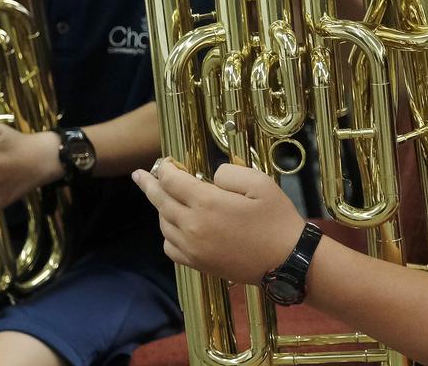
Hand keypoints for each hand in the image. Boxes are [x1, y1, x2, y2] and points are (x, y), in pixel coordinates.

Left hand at [133, 160, 305, 283]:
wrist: (288, 261)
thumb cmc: (277, 219)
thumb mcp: (260, 182)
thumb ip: (228, 172)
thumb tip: (209, 178)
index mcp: (207, 204)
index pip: (171, 181)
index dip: (165, 168)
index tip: (166, 161)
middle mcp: (193, 227)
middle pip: (160, 201)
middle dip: (149, 185)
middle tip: (139, 175)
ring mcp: (193, 248)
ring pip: (163, 224)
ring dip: (161, 208)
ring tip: (166, 197)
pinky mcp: (198, 264)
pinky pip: (170, 247)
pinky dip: (168, 234)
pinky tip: (176, 226)